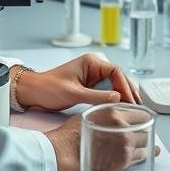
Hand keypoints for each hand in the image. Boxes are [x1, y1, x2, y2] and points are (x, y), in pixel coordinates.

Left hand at [13, 54, 141, 111]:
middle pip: (118, 77)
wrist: (32, 92)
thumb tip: (118, 98)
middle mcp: (94, 67)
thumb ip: (97, 96)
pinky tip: (120, 108)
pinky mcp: (89, 86)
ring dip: (123, 95)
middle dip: (128, 90)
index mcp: (91, 62)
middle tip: (137, 105)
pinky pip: (106, 91)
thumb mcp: (74, 93)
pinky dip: (114, 99)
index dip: (125, 86)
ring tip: (133, 108)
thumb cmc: (48, 88)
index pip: (116, 71)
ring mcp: (92, 76)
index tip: (131, 100)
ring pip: (114, 84)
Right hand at [44, 108, 159, 170]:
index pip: (140, 112)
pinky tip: (145, 156)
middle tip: (147, 133)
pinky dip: (142, 156)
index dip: (143, 116)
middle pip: (145, 127)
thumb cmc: (69, 135)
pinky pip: (140, 158)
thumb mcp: (88, 114)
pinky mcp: (123, 162)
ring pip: (145, 143)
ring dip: (147, 145)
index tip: (145, 120)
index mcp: (114, 113)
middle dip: (146, 131)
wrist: (61, 155)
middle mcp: (123, 127)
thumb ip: (105, 111)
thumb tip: (115, 110)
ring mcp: (125, 145)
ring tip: (152, 147)